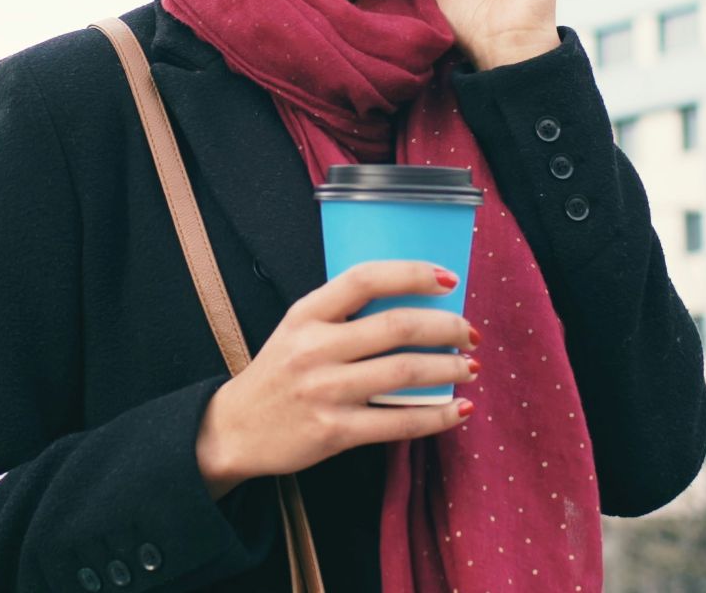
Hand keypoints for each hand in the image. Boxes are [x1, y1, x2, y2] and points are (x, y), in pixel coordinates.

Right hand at [194, 260, 480, 498]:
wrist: (234, 430)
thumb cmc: (278, 374)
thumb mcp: (297, 330)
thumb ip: (341, 315)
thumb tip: (413, 304)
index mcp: (306, 314)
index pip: (364, 279)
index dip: (412, 273)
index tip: (449, 278)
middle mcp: (314, 348)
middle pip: (396, 326)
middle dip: (446, 326)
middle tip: (470, 332)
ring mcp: (325, 391)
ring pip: (404, 372)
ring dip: (449, 368)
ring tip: (470, 368)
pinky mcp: (334, 432)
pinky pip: (399, 423)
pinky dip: (437, 416)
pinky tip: (459, 410)